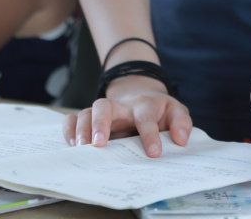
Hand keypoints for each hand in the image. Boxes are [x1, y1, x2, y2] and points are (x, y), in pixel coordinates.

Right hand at [61, 75, 192, 157]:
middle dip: (101, 124)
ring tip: (82, 148)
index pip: (145, 116)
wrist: (141, 98)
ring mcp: (103, 112)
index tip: (153, 153)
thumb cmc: (158, 110)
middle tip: (100, 144)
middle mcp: (119, 107)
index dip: (149, 134)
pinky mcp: (90, 119)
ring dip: (82, 129)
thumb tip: (181, 139)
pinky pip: (72, 119)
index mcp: (143, 105)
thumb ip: (182, 122)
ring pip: (86, 112)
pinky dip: (68, 130)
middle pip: (104, 106)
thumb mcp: (175, 111)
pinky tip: (71, 145)